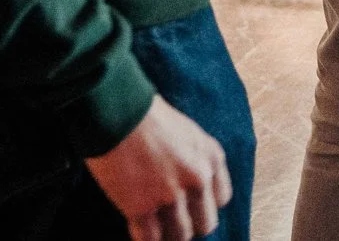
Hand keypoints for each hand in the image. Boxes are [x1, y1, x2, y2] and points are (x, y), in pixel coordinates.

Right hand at [84, 95, 230, 240]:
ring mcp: (170, 195)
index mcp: (211, 157)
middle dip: (189, 226)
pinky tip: (137, 230)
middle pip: (205, 224)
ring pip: (179, 236)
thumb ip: (195, 160)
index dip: (204, 206)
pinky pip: (150, 239)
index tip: (190, 207)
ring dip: (167, 235)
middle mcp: (197, 179)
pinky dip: (145, 240)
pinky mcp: (141, 208)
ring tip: (155, 229)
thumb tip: (190, 189)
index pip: (221, 199)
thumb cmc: (148, 117)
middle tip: (172, 222)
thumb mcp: (188, 133)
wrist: (117, 112)